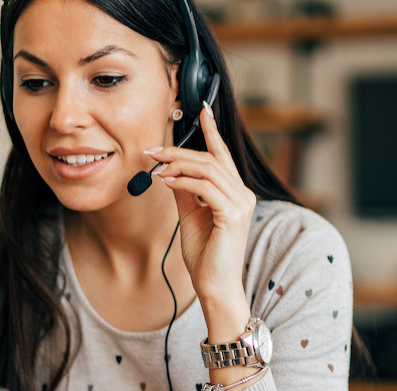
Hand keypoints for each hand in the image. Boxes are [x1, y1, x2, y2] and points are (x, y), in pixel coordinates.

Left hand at [146, 105, 256, 301]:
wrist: (214, 287)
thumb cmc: (205, 256)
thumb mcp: (190, 216)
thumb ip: (185, 191)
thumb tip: (170, 171)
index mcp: (235, 193)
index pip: (222, 155)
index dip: (212, 131)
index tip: (202, 110)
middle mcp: (243, 194)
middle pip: (211, 159)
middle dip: (179, 151)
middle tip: (152, 150)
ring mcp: (241, 203)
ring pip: (207, 169)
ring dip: (177, 165)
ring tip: (155, 167)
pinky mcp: (233, 214)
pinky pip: (204, 187)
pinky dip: (182, 181)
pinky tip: (166, 182)